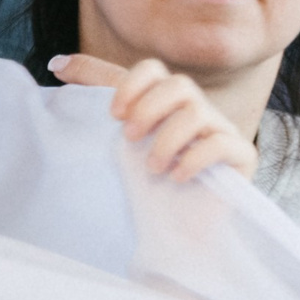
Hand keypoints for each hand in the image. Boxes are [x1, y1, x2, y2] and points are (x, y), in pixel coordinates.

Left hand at [52, 54, 258, 181]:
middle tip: (129, 139)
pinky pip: (224, 143)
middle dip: (149, 110)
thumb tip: (58, 63)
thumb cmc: (144, 185)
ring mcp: (222, 132)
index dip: (131, 85)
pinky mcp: (242, 157)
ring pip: (198, 112)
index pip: (152, 69)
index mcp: (167, 103)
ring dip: (168, 140)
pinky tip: (176, 179)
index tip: (113, 115)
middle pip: (179, 84)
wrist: (171, 236)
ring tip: (152, 168)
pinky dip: (194, 160)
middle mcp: (197, 111)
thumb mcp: (113, 136)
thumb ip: (92, 94)